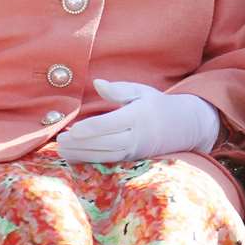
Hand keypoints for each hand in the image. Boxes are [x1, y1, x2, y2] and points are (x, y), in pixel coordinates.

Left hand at [55, 79, 219, 163]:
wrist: (184, 126)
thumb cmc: (157, 105)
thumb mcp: (141, 92)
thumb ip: (118, 90)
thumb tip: (97, 83)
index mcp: (138, 115)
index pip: (111, 124)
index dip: (91, 128)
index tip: (73, 130)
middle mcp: (138, 135)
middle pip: (106, 142)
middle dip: (82, 144)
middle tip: (61, 141)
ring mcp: (136, 150)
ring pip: (106, 155)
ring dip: (83, 154)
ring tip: (63, 150)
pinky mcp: (133, 159)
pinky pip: (110, 161)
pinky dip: (91, 160)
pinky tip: (75, 156)